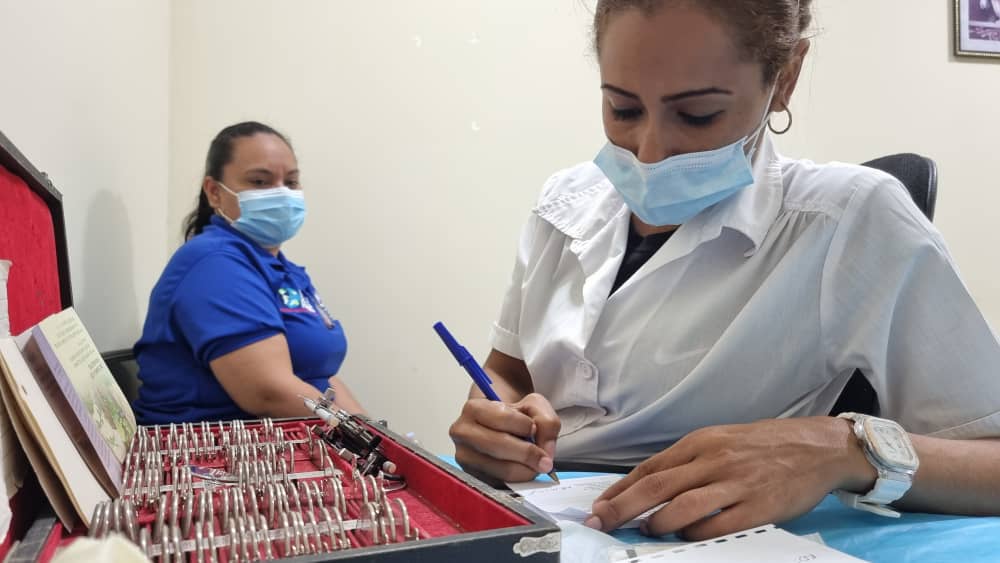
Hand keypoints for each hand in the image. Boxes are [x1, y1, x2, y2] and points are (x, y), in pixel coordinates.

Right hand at [449, 393, 560, 482]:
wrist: (498, 428)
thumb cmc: (513, 416)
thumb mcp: (533, 406)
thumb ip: (546, 422)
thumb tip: (546, 452)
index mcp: (474, 408)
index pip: (502, 418)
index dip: (525, 425)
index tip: (534, 428)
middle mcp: (463, 433)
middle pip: (498, 446)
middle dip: (528, 454)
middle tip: (545, 459)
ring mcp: (465, 457)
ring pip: (501, 469)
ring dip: (525, 469)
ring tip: (533, 463)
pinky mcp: (473, 477)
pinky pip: (501, 483)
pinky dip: (518, 479)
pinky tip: (522, 470)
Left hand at [586, 417, 874, 539]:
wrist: (817, 447)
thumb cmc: (764, 445)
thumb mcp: (720, 441)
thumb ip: (688, 462)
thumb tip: (648, 485)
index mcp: (700, 442)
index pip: (650, 468)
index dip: (620, 489)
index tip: (599, 505)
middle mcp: (713, 460)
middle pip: (656, 486)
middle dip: (622, 507)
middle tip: (601, 522)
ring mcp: (735, 483)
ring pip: (683, 506)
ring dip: (657, 523)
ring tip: (645, 531)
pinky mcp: (757, 507)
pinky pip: (717, 525)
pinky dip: (695, 534)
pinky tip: (684, 538)